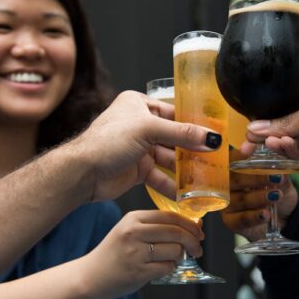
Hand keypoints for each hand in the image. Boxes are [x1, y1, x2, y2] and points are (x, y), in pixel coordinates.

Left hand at [72, 91, 222, 201]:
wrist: (83, 173)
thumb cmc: (107, 141)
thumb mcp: (148, 130)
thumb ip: (182, 133)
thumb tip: (211, 138)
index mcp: (139, 104)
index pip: (174, 112)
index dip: (194, 123)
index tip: (215, 133)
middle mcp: (140, 124)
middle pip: (175, 136)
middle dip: (193, 149)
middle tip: (215, 158)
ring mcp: (139, 148)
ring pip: (169, 158)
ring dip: (185, 169)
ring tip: (205, 178)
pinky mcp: (138, 169)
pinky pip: (161, 176)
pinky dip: (172, 184)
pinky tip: (186, 194)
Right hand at [81, 210, 203, 298]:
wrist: (91, 275)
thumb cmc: (116, 252)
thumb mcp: (131, 230)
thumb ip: (158, 226)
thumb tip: (195, 225)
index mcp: (133, 218)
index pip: (170, 216)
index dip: (190, 224)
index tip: (199, 232)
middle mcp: (133, 232)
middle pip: (176, 232)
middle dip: (193, 241)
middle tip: (198, 249)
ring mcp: (135, 253)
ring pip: (174, 250)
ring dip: (180, 256)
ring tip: (172, 259)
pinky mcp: (137, 272)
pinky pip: (167, 267)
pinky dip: (170, 268)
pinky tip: (162, 268)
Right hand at [220, 151, 297, 241]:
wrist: (282, 215)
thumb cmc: (275, 190)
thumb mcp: (280, 177)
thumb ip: (279, 170)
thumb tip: (280, 167)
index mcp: (235, 169)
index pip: (232, 159)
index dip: (239, 155)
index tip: (250, 149)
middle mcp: (226, 185)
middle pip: (233, 179)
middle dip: (255, 177)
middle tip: (275, 177)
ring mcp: (226, 204)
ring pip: (239, 200)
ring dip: (258, 197)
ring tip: (276, 196)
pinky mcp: (231, 221)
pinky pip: (240, 219)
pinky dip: (254, 216)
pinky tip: (266, 214)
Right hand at [243, 84, 298, 176]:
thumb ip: (291, 121)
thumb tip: (258, 126)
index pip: (289, 110)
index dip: (269, 119)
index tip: (249, 127)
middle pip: (289, 129)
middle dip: (269, 135)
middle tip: (248, 142)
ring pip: (296, 144)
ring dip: (280, 143)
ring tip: (267, 142)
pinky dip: (293, 153)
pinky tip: (281, 146)